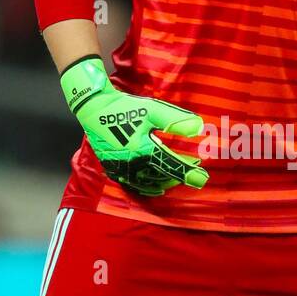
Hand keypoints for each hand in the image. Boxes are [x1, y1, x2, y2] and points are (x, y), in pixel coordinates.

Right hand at [60, 56, 207, 195]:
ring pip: (148, 184)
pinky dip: (147, 187)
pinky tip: (156, 187)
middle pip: (162, 176)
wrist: (94, 108)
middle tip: (192, 169)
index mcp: (144, 150)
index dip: (188, 173)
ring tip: (176, 178)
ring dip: (165, 182)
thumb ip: (175, 120)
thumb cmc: (124, 107)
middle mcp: (132, 164)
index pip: (172, 166)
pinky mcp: (113, 169)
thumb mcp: (153, 110)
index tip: (202, 178)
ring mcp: (121, 169)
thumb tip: (198, 127)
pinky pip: (133, 185)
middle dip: (179, 174)